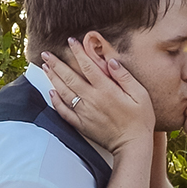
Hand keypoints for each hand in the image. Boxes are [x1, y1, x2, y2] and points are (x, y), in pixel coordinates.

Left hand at [42, 36, 154, 150]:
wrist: (132, 146)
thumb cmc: (141, 120)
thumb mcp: (141, 94)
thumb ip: (125, 77)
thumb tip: (111, 62)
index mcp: (106, 90)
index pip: (88, 66)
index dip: (78, 52)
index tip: (70, 41)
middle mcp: (92, 99)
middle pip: (70, 77)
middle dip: (57, 64)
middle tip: (46, 53)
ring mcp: (84, 113)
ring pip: (64, 92)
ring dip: (53, 78)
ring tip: (45, 67)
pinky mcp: (81, 125)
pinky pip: (64, 112)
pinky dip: (56, 101)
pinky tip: (51, 92)